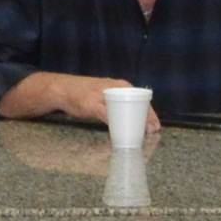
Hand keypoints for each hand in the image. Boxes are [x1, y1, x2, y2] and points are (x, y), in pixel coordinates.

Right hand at [17, 72, 149, 130]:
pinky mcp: (92, 105)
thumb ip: (118, 102)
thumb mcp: (107, 94)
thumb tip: (134, 117)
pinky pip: (107, 117)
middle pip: (135, 104)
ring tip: (141, 135)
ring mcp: (103, 96)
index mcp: (120, 85)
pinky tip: (120, 134)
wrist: (64, 89)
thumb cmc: (87, 93)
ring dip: (133, 124)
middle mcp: (114, 88)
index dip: (151, 113)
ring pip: (123, 112)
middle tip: (152, 132)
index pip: (141, 98)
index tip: (156, 126)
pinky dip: (116, 126)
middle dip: (145, 120)